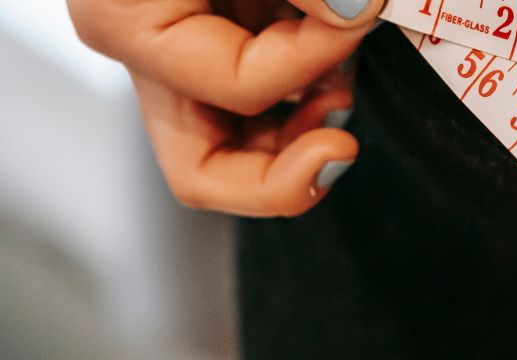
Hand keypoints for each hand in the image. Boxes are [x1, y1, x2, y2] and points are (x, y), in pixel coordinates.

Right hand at [67, 0, 382, 215]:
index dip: (314, 57)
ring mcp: (184, 60)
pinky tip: (335, 67)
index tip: (363, 10)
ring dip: (303, 130)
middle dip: (287, 172)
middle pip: (210, 171)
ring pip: (240, 148)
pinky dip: (307, 91)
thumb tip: (358, 8)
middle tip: (342, 142)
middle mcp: (151, 59)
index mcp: (130, 26)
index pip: (239, 85)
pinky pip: (264, 102)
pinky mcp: (218, 44)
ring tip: (343, 89)